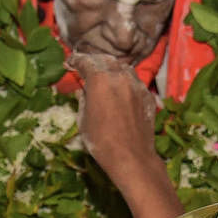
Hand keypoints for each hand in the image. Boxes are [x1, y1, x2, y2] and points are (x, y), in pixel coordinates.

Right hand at [67, 51, 181, 217]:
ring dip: (112, 68)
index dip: (76, 60)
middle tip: (86, 66)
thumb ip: (83, 100)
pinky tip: (121, 91)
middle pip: (106, 60)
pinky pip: (135, 82)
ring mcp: (137, 86)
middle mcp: (120, 77)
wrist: (132, 157)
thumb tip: (84, 91)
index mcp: (100, 80)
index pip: (86, 61)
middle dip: (94, 61)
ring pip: (124, 68)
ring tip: (105, 76)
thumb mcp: (83, 121)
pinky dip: (125, 81)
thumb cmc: (101, 142)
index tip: (70, 63)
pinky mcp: (147, 97)